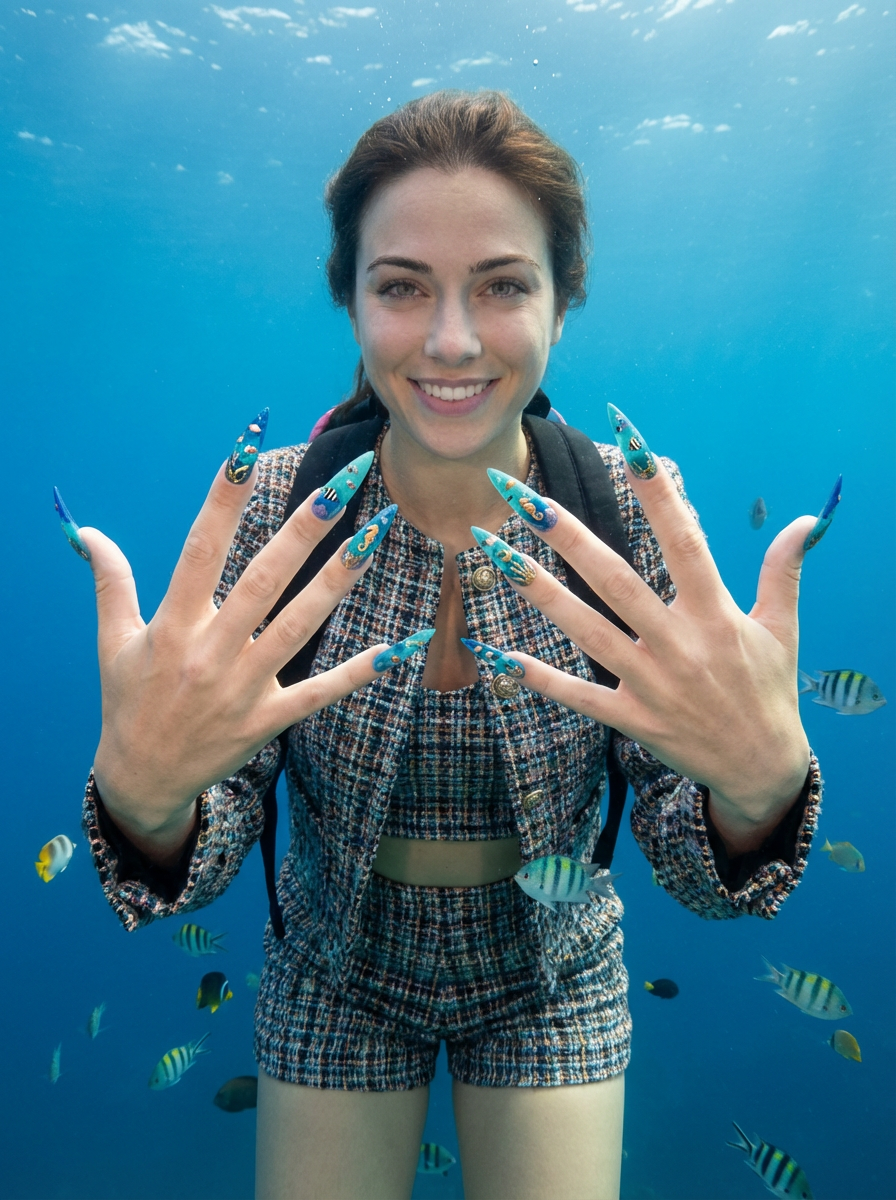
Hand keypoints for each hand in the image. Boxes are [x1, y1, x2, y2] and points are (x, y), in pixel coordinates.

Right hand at [54, 418, 416, 853]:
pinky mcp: (267, 721)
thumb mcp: (113, 641)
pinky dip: (356, 673)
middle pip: (263, 581)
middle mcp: (209, 652)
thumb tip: (88, 533)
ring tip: (375, 535)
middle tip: (342, 484)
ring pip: (297, 627)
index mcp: (172, 625)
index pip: (200, 549)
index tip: (246, 449)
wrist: (143, 779)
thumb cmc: (129, 701)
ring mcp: (242, 688)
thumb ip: (110, 582)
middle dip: (303, 531)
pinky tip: (396, 647)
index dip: (223, 498)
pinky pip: (318, 694)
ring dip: (337, 581)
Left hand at [477, 408, 827, 852]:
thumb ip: (782, 572)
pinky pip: (577, 695)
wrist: (763, 770)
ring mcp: (652, 684)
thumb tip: (804, 521)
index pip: (684, 539)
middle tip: (522, 496)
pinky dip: (537, 677)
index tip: (631, 440)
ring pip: (586, 631)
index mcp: (717, 614)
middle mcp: (680, 644)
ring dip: (537, 592)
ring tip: (493, 553)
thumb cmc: (769, 692)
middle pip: (615, 580)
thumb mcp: (782, 629)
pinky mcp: (632, 719)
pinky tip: (496, 652)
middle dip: (565, 535)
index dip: (658, 490)